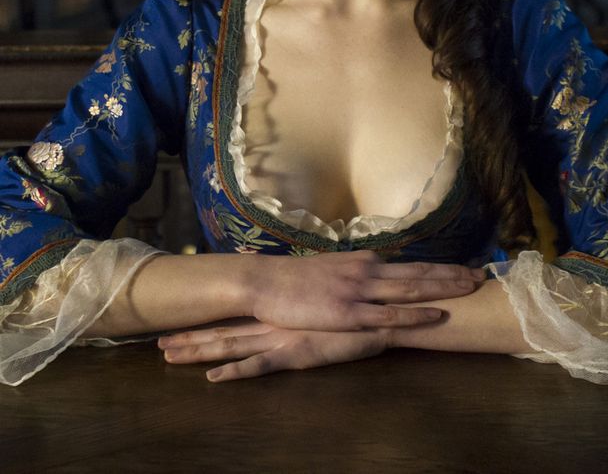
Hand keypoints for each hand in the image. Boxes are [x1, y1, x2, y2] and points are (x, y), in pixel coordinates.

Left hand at [159, 318, 391, 381]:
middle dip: (190, 338)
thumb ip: (304, 304)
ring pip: (231, 346)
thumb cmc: (351, 307)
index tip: (177, 323)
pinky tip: (214, 380)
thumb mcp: (321, 302)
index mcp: (276, 310)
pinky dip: (235, 373)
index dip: (204, 320)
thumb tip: (291, 302)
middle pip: (223, 331)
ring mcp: (280, 338)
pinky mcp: (295, 355)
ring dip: (200, 352)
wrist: (375, 312)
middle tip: (158, 344)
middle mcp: (271, 322)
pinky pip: (259, 367)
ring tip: (169, 357)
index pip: (232, 315)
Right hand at [245, 250, 483, 330]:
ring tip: (470, 289)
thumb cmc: (298, 279)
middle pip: (420, 273)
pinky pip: (389, 315)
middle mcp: (369, 271)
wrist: (267, 282)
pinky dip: (415, 315)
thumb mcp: (335, 268)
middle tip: (482, 276)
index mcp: (366, 261)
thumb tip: (379, 273)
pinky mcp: (348, 312)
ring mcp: (360, 291)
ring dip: (443, 289)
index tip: (467, 268)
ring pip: (411, 289)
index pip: (413, 264)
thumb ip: (359, 272)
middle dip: (453, 275)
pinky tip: (436, 315)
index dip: (442, 268)